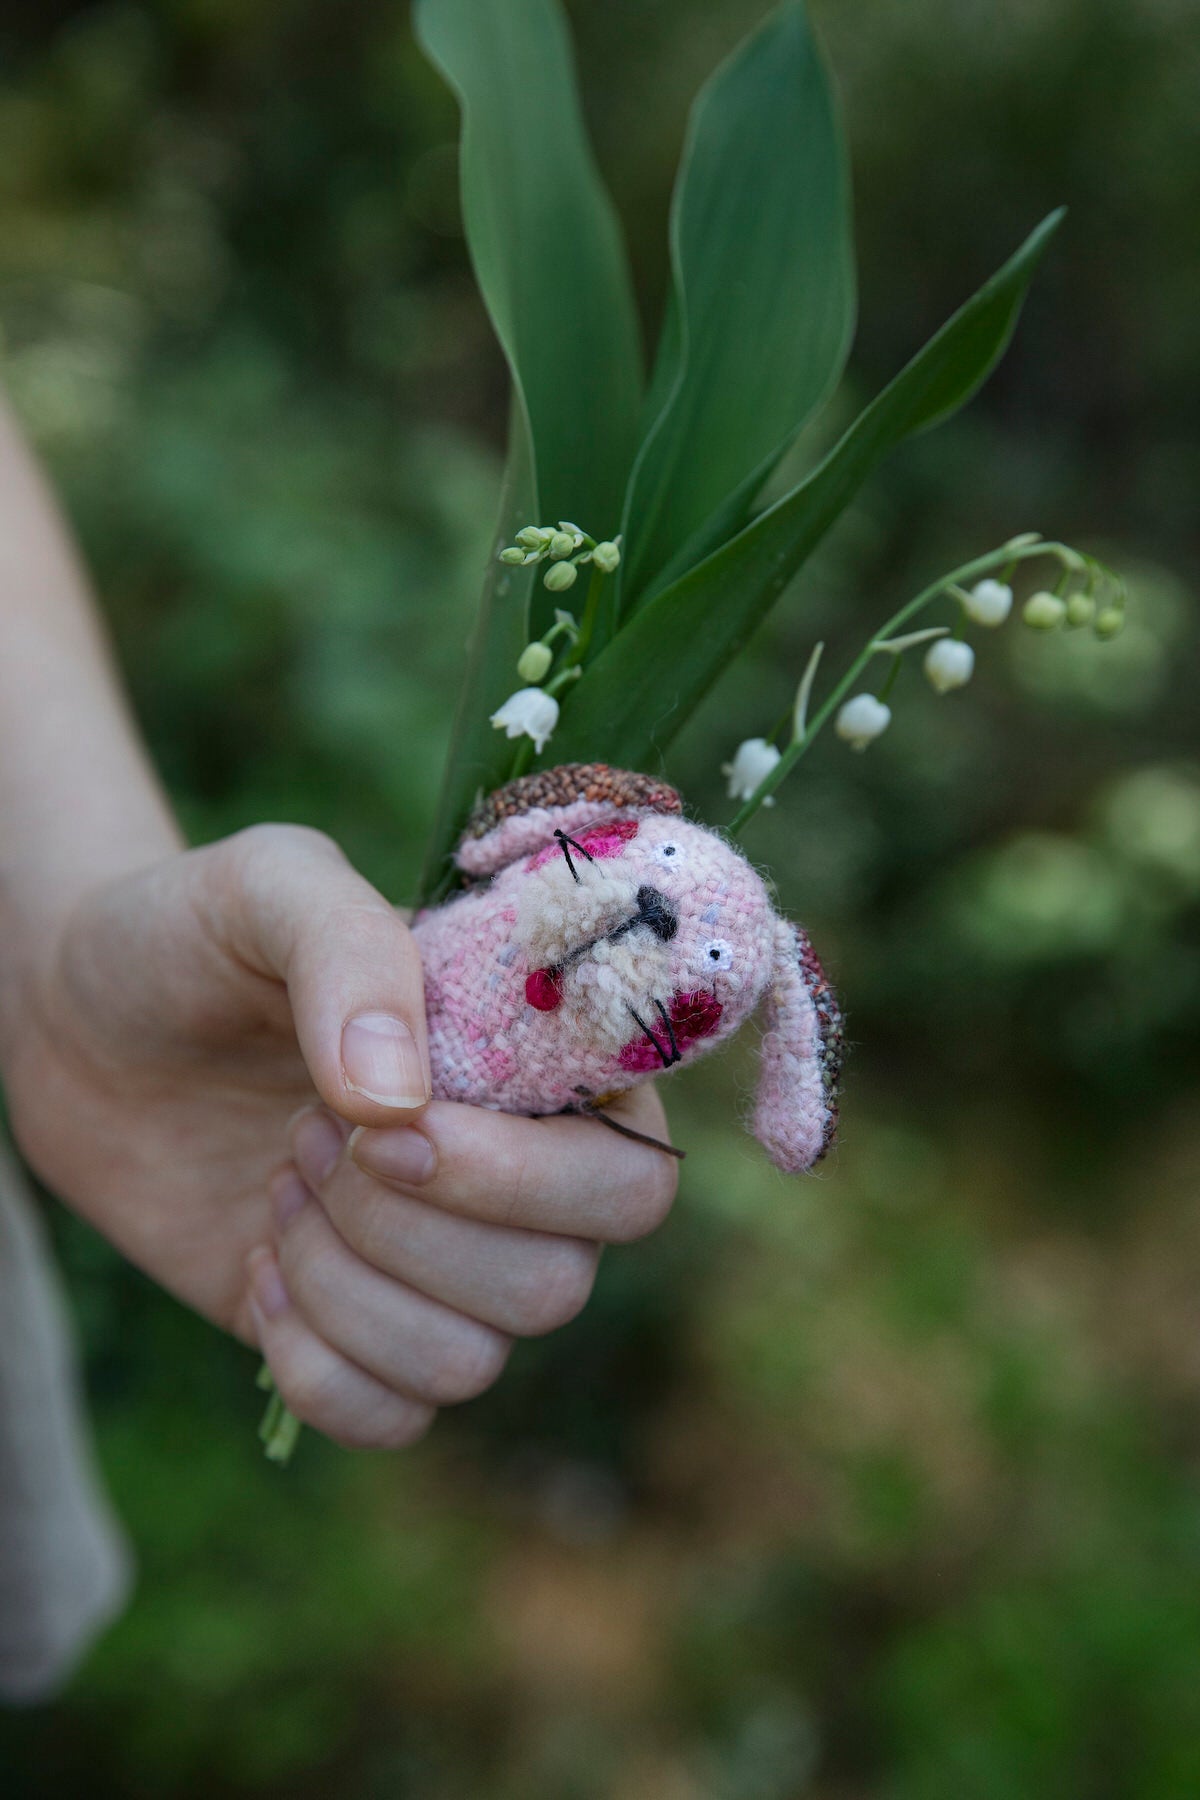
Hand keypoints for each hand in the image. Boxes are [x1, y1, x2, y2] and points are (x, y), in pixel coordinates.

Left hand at [0, 824, 677, 1447]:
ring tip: (278, 1180)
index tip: (387, 1122)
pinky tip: (258, 1268)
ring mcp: (442, 1270)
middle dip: (405, 1226)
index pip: (633, 1178)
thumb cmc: (203, 938)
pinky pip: (393, 1417)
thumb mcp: (272, 889)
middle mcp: (520, 1183)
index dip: (519, 1177)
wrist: (87, 1021)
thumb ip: (350, 953)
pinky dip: (315, 1362)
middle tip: (305, 1132)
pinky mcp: (361, 1336)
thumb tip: (397, 1102)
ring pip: (470, 1362)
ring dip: (348, 1284)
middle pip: (557, 1285)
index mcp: (544, 1072)